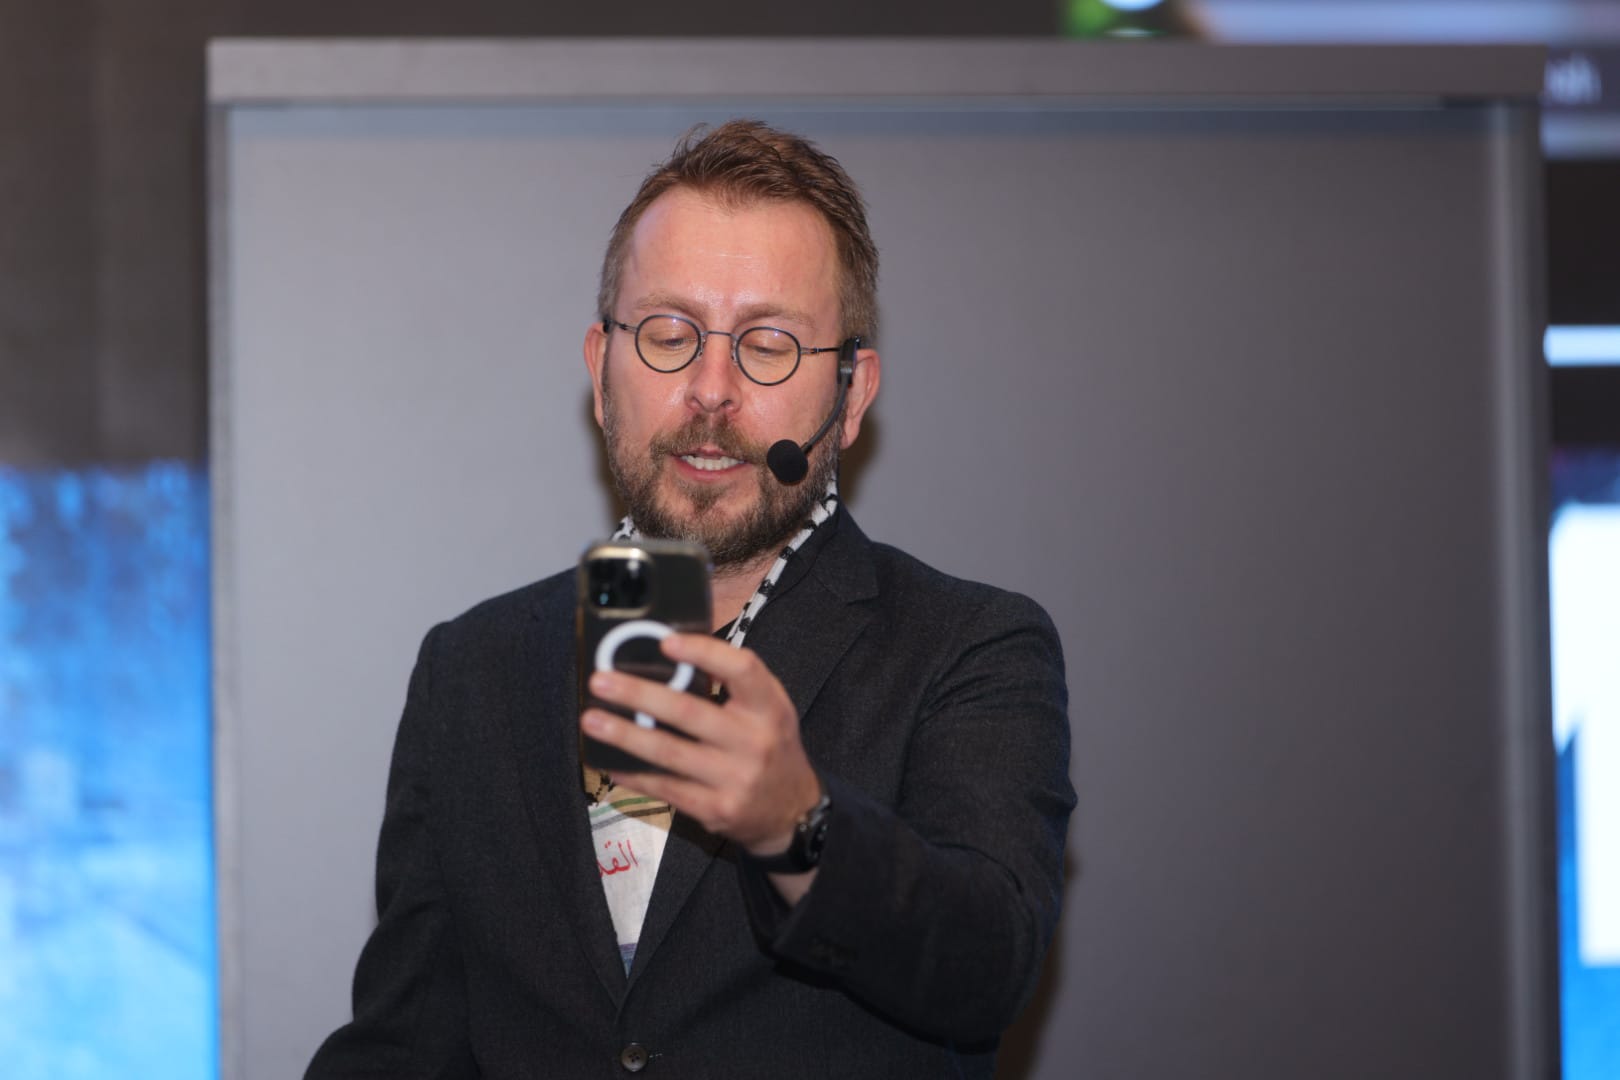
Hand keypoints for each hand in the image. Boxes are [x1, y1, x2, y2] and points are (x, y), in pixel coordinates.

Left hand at [581, 633, 821, 859]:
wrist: (792, 811)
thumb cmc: (770, 746)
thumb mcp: (769, 709)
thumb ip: (733, 684)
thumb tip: (673, 654)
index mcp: (769, 707)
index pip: (742, 670)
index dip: (704, 652)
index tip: (666, 642)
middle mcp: (755, 741)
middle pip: (690, 712)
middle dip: (639, 694)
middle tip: (602, 681)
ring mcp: (734, 778)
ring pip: (669, 753)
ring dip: (625, 734)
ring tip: (592, 720)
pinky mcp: (715, 808)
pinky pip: (665, 787)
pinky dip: (632, 773)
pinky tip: (608, 760)